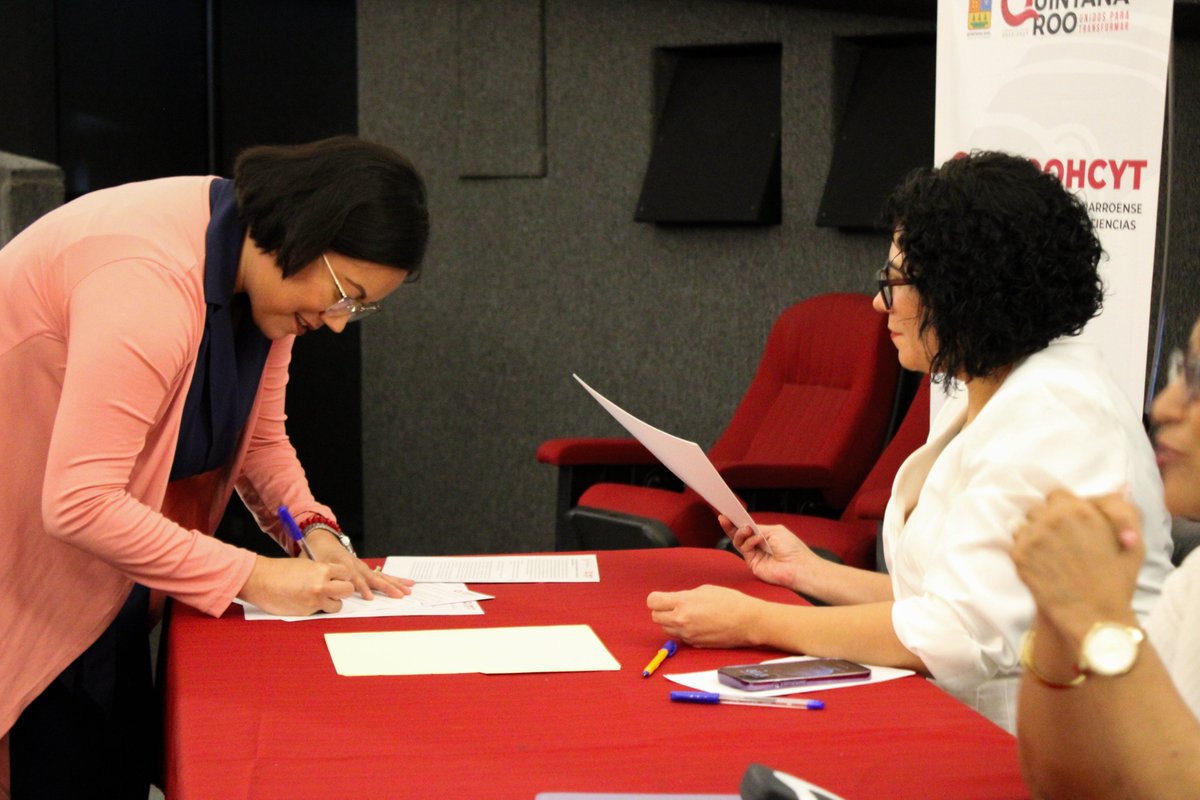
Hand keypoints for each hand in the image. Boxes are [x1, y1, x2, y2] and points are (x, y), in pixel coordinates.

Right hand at [237, 555, 356, 615]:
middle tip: (334, 588)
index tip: (338, 577)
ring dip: (332, 601)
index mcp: (322, 570)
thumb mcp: (306, 564)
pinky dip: (319, 608)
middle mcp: (321, 586)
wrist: (260, 580)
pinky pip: (322, 611)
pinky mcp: (307, 612)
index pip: (347, 573)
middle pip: (348, 590)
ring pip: (338, 605)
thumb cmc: (280, 570)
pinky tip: (308, 601)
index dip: (343, 575)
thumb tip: (335, 577)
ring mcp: (315, 601)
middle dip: (343, 589)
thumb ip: (323, 571)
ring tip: (320, 596)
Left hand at [302, 529, 413, 599]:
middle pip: (374, 577)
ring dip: (395, 584)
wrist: (322, 541)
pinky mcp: (367, 568)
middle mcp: (357, 565)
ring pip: (382, 576)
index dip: (362, 587)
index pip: (355, 578)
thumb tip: (320, 590)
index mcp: (344, 564)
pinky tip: (408, 582)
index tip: (368, 598)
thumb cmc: (317, 555)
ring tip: (408, 590)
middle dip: (387, 586)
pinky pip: (383, 574)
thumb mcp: (313, 565)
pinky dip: (395, 579)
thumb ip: (317, 576)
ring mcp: (363, 566)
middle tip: (399, 595)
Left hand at [646, 584, 764, 647]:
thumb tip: (674, 601)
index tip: (661, 598)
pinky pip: (681, 638)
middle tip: (674, 606)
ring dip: (671, 623)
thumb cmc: (730, 602)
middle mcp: (681, 621)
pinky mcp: (695, 644)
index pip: (652, 602)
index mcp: (683, 603)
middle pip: (655, 617)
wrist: (747, 621)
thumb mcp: (704, 590)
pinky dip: (684, 631)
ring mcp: (687, 635)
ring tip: (688, 615)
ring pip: (666, 629)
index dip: (656, 599)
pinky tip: (697, 625)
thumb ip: (684, 596)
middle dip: (662, 611)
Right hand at [721, 515, 819, 593]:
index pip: (748, 527)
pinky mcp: (752, 562)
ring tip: (746, 529)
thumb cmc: (792, 549)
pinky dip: (749, 542)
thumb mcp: (775, 531)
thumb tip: (746, 527)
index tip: (729, 511)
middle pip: (739, 534)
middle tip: (724, 517)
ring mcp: (754, 554)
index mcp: (765, 535)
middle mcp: (758, 544)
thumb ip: (758, 528)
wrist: (798, 566)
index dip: (739, 520)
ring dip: (740, 533)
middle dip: (730, 525)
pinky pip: (744, 549)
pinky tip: (757, 539)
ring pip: (739, 541)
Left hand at [1012, 489, 1143, 638]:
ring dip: (1034, 533)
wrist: (1095, 618)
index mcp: (1079, 509)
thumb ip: (1123, 511)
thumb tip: (1120, 486)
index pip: (1057, 495)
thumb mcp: (1132, 543)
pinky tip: (1041, 564)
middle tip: (1060, 542)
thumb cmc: (1117, 582)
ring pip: (1024, 523)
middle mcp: (1053, 518)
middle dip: (1047, 520)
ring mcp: (1033, 536)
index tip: (1069, 525)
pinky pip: (1016, 543)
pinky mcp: (1019, 555)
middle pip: (1038, 508)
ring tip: (1050, 554)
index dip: (1063, 509)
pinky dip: (1025, 550)